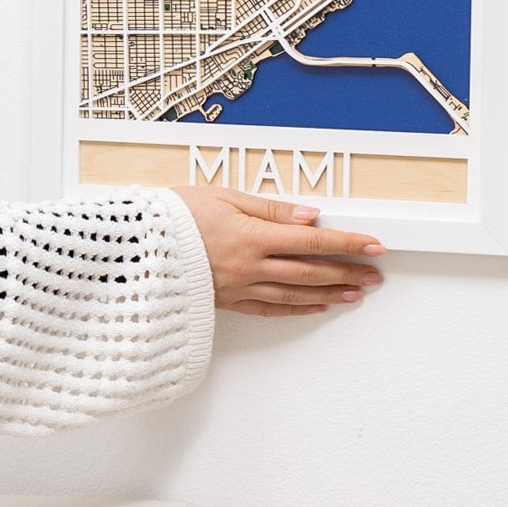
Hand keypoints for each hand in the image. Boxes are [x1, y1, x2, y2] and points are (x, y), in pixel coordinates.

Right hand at [169, 187, 386, 316]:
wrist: (133, 249)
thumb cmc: (173, 217)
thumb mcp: (222, 197)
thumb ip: (269, 208)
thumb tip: (309, 217)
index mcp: (251, 236)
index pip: (312, 241)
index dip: (347, 244)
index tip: (374, 245)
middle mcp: (250, 266)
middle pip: (310, 271)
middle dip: (347, 272)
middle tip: (375, 275)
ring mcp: (239, 288)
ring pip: (295, 293)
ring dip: (329, 293)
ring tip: (355, 293)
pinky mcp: (226, 301)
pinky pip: (269, 309)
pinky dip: (296, 309)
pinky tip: (316, 307)